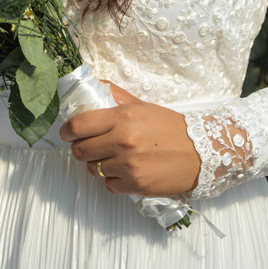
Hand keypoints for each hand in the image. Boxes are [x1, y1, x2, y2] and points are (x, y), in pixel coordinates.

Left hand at [58, 80, 201, 196]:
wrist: (201, 152)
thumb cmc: (170, 128)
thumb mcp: (142, 106)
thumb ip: (116, 96)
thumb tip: (93, 83)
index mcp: (123, 117)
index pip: (78, 126)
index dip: (67, 131)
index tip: (67, 133)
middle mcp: (123, 141)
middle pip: (80, 150)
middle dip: (81, 149)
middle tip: (91, 146)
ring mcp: (128, 165)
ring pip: (93, 169)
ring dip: (99, 164)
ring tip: (114, 158)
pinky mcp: (135, 185)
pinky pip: (108, 185)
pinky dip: (113, 180)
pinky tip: (127, 171)